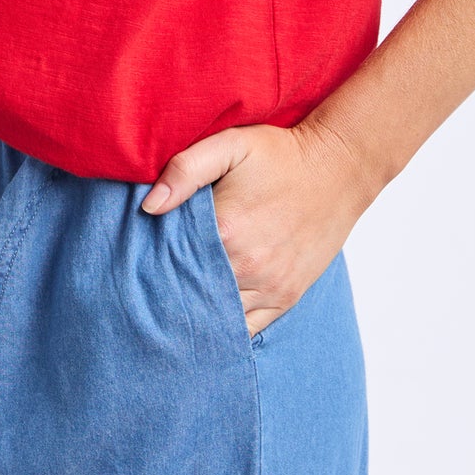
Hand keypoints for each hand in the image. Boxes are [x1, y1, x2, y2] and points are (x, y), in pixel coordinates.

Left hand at [140, 118, 377, 338]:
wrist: (338, 168)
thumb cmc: (280, 154)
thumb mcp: (230, 145)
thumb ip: (185, 169)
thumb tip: (149, 207)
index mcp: (225, 230)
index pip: (172, 263)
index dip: (152, 267)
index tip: (137, 270)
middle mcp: (247, 266)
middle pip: (193, 295)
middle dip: (171, 295)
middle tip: (147, 297)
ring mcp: (270, 286)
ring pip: (219, 318)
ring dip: (198, 314)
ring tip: (175, 310)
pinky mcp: (287, 296)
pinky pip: (249, 329)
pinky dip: (227, 328)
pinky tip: (210, 321)